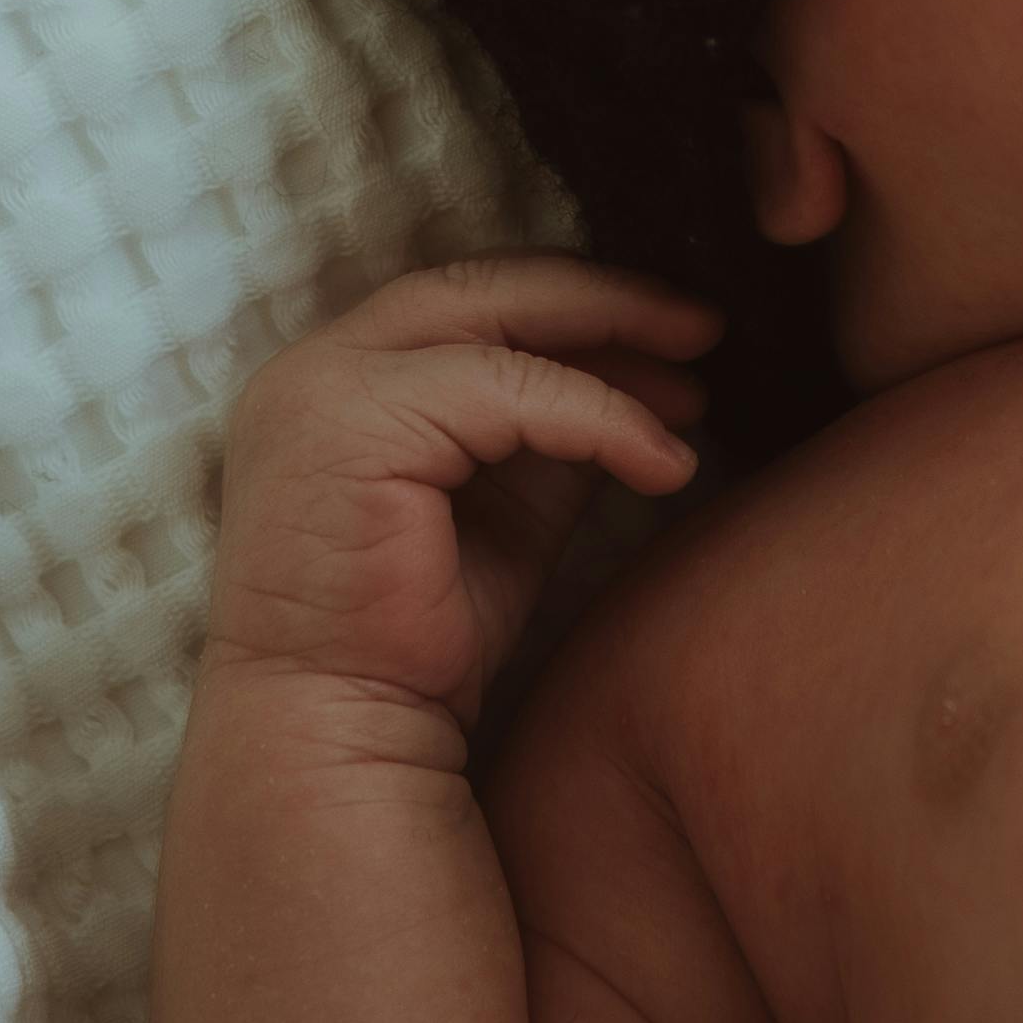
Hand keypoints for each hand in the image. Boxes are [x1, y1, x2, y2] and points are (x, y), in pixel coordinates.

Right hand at [198, 253, 720, 743]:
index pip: (471, 302)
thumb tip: (642, 384)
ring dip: (613, 347)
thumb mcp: (501, 512)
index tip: (674, 337)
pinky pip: (510, 392)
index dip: (575, 307)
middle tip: (705, 325)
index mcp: (340, 377)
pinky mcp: (356, 425)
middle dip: (605, 300)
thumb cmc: (415, 644)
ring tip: (698, 387)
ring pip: (499, 325)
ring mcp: (326, 387)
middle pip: (484, 286)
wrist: (341, 736)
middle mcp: (316, 365)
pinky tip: (664, 462)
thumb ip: (546, 437)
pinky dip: (600, 417)